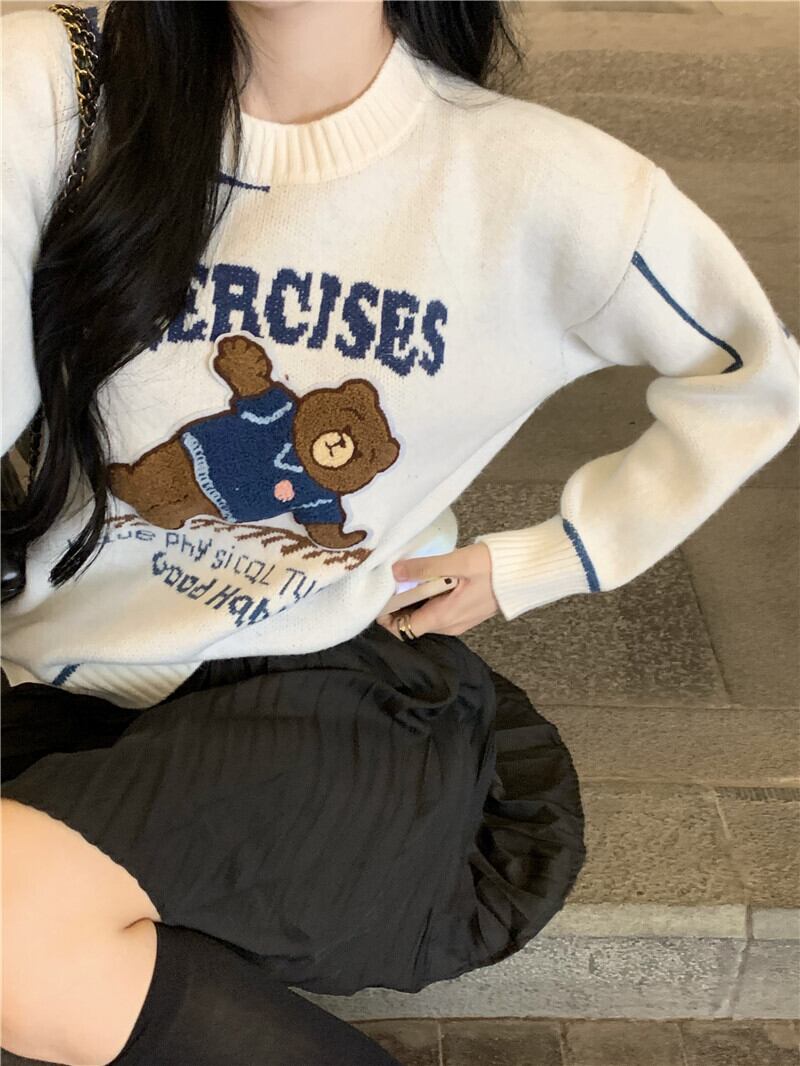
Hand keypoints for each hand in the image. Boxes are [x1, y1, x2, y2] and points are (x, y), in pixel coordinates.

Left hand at [376, 542, 499, 639]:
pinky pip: (438, 608)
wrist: (529, 570)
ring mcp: (458, 620)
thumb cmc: (496, 567)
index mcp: (444, 618)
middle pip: (411, 621)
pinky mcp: (465, 611)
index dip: (385, 616)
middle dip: (397, 603)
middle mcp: (449, 625)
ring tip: (407, 572)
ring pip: (424, 614)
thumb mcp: (458, 562)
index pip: (402, 629)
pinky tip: (428, 575)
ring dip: (413, 597)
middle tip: (390, 577)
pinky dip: (428, 595)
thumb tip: (395, 571)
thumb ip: (425, 567)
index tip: (378, 595)